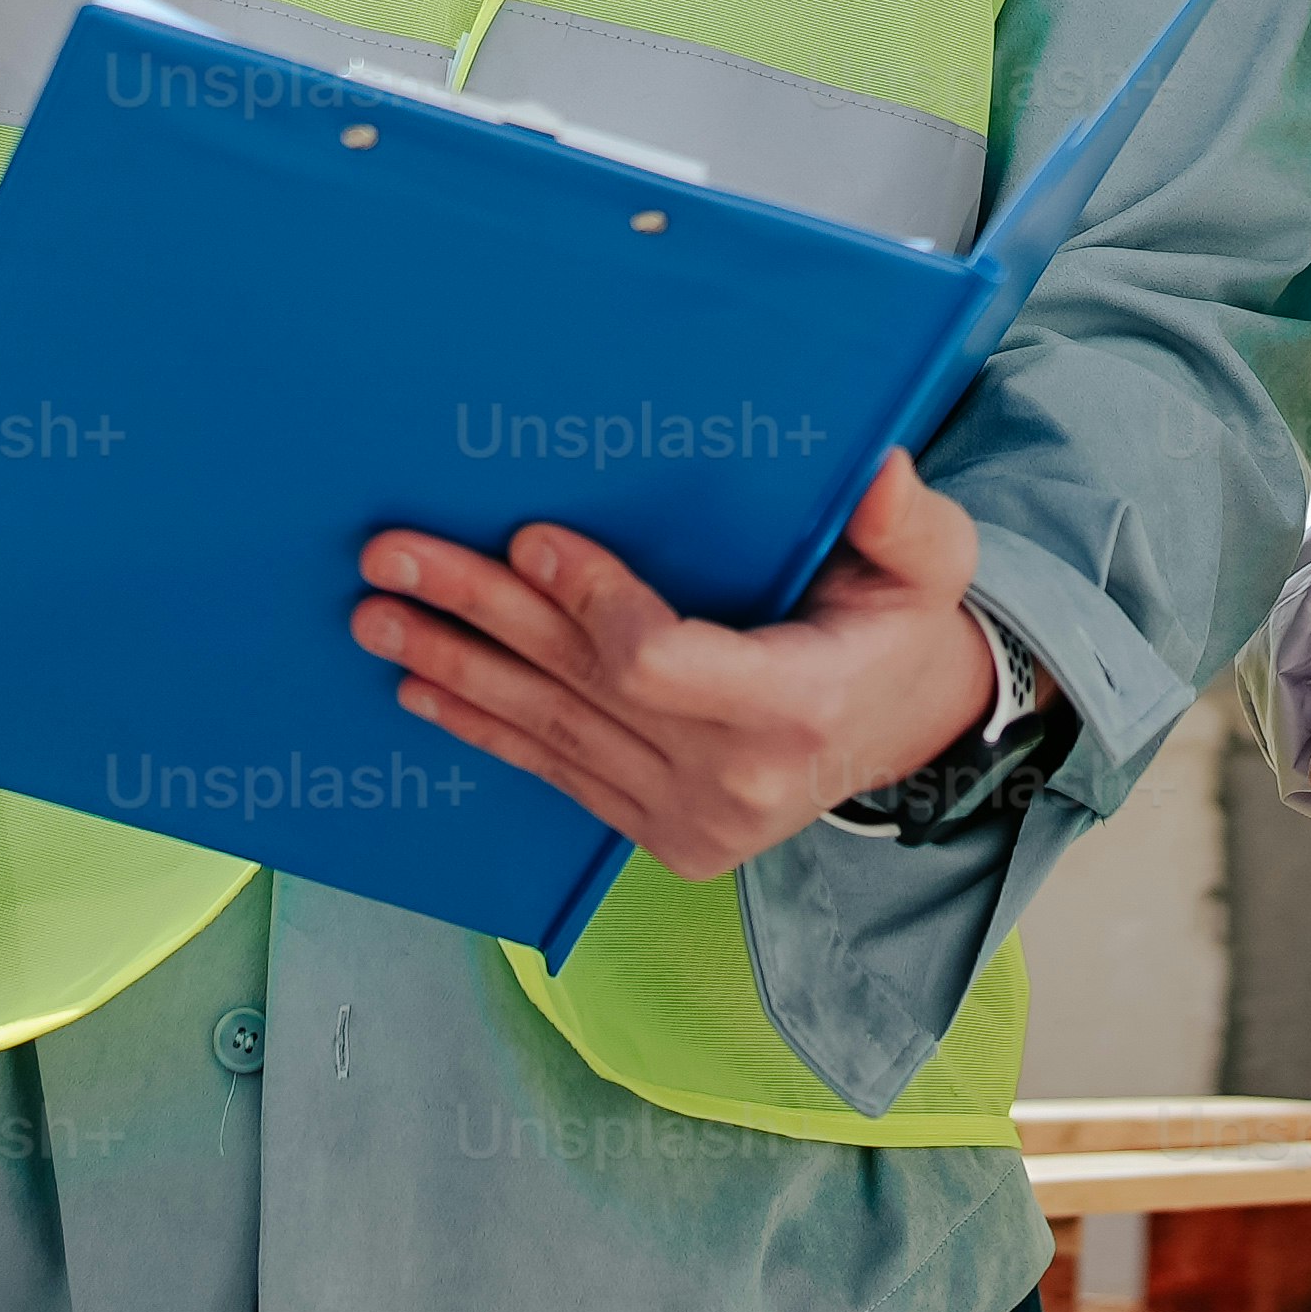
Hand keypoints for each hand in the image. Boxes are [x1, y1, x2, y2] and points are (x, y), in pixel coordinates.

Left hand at [361, 452, 1020, 880]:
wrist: (907, 731)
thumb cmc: (903, 627)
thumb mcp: (932, 564)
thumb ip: (906, 524)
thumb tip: (878, 474)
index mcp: (795, 706)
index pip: (657, 662)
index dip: (590, 602)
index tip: (529, 538)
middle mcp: (734, 779)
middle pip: (579, 688)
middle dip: (479, 616)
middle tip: (392, 561)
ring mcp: (692, 821)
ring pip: (552, 732)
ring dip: (456, 672)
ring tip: (378, 621)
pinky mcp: (662, 837)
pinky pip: (558, 776)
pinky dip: (487, 730)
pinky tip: (421, 693)